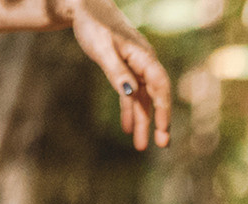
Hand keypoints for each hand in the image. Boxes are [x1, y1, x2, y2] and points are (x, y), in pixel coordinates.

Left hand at [59, 0, 170, 149]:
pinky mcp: (125, 70)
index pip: (160, 86)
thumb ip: (118, 72)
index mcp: (144, 57)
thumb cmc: (93, 24)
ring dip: (142, 121)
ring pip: (142, 98)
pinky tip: (126, 127)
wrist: (84, 7)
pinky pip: (130, 94)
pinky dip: (129, 110)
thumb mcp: (102, 49)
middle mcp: (144, 64)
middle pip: (155, 97)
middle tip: (162, 145)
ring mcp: (135, 68)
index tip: (162, 129)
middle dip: (158, 122)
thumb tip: (132, 94)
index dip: (163, 109)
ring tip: (141, 145)